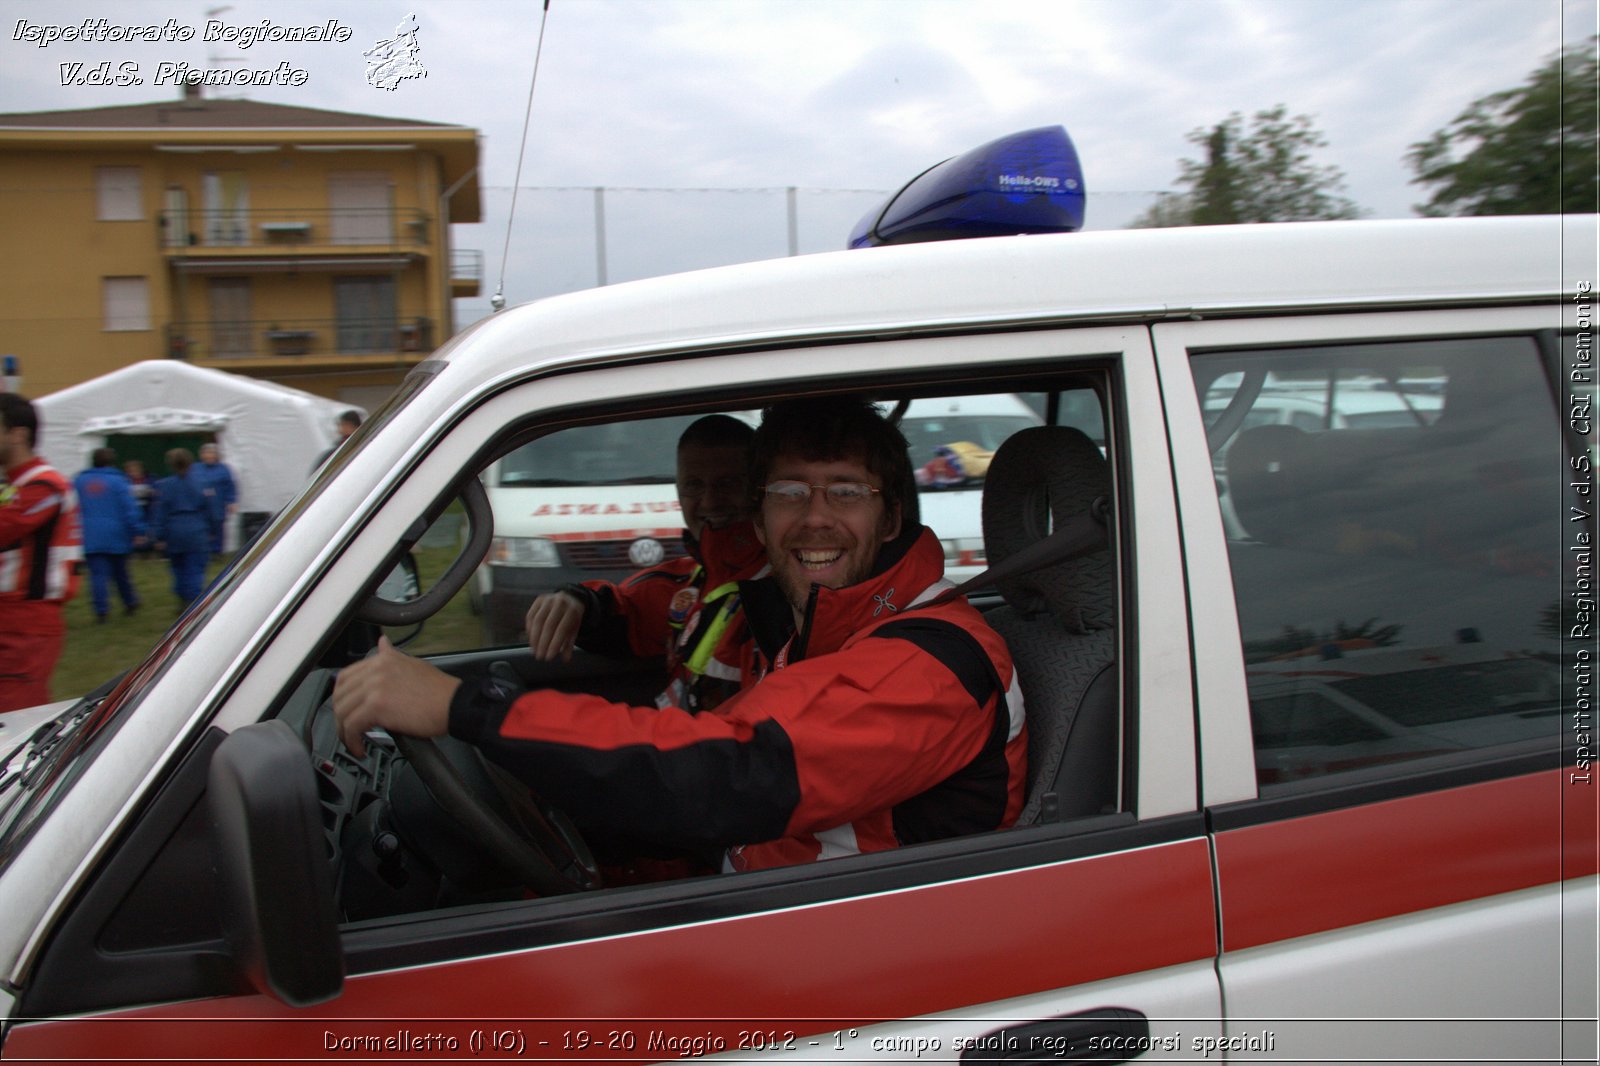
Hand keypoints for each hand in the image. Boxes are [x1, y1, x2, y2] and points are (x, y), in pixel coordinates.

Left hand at [332, 636, 460, 756]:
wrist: (454, 704)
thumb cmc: (439, 691)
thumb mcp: (413, 663)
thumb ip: (392, 656)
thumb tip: (383, 644)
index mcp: (383, 660)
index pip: (346, 676)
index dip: (341, 697)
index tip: (346, 711)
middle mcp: (376, 670)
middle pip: (340, 694)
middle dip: (340, 716)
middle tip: (348, 730)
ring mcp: (375, 687)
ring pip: (342, 711)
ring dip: (344, 731)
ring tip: (353, 742)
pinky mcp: (377, 706)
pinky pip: (352, 726)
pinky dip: (352, 740)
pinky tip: (360, 748)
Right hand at [524, 590, 584, 661]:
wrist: (570, 598)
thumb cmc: (572, 617)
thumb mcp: (574, 629)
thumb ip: (570, 644)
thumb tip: (565, 659)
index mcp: (572, 609)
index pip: (562, 629)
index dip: (554, 644)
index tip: (549, 656)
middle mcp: (560, 602)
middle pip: (549, 625)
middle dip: (543, 643)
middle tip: (540, 656)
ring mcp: (548, 600)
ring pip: (537, 620)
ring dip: (534, 638)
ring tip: (534, 651)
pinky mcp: (538, 601)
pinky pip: (530, 616)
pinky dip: (529, 630)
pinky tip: (531, 640)